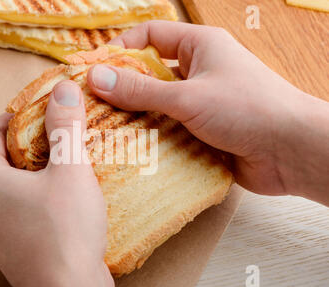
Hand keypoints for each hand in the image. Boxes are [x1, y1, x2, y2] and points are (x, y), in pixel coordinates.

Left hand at [0, 81, 114, 286]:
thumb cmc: (65, 231)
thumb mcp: (70, 169)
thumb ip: (64, 126)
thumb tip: (62, 89)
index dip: (19, 116)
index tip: (44, 112)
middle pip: (0, 160)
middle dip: (31, 145)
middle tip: (60, 137)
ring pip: (10, 187)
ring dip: (35, 173)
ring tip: (66, 164)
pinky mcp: (9, 248)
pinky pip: (18, 210)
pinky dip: (37, 198)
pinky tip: (64, 197)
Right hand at [87, 21, 328, 203]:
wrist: (291, 151)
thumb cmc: (247, 109)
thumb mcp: (188, 95)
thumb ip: (141, 89)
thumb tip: (96, 77)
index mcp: (199, 46)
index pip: (149, 36)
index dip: (120, 49)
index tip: (93, 68)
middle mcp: (199, 71)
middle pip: (150, 72)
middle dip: (123, 87)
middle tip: (93, 105)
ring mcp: (201, 102)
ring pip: (158, 104)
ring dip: (136, 116)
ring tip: (106, 129)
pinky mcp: (203, 130)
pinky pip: (169, 129)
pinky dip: (152, 138)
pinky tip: (132, 149)